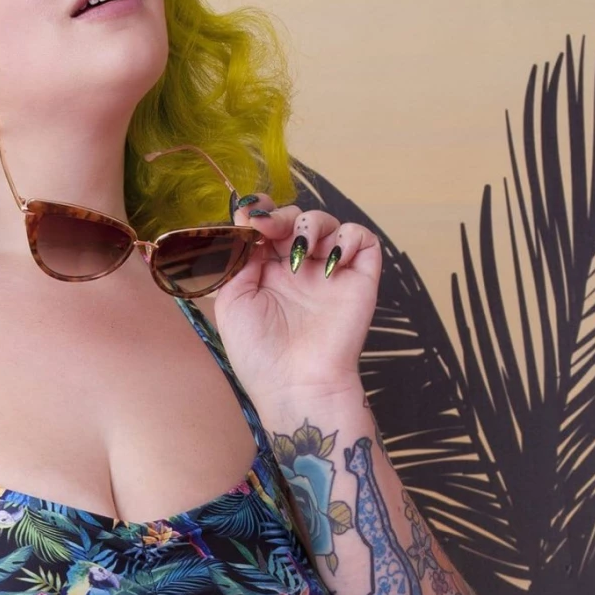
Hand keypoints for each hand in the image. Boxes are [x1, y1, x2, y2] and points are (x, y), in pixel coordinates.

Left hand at [212, 198, 381, 402]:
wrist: (295, 383)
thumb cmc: (259, 353)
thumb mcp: (231, 302)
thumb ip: (238, 260)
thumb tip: (247, 227)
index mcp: (267, 273)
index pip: (268, 227)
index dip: (261, 212)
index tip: (250, 214)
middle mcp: (298, 269)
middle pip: (295, 218)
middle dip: (281, 216)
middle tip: (270, 231)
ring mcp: (329, 272)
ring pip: (328, 223)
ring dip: (311, 225)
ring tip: (299, 253)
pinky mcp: (359, 278)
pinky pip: (362, 239)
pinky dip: (347, 238)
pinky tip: (329, 262)